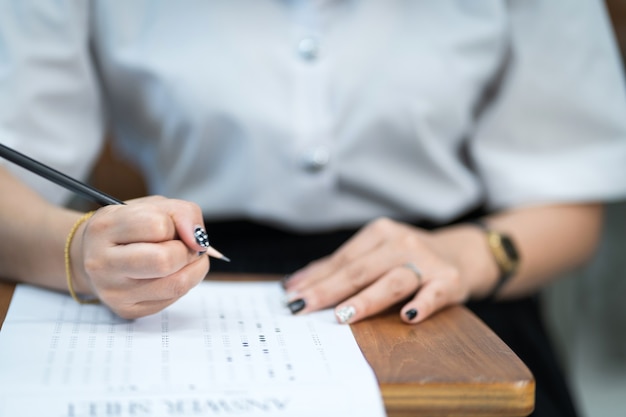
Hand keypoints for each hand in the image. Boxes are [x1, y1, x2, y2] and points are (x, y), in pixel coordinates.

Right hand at [69, 196, 209, 318]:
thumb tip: (199, 242)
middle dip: (187, 251)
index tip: (174, 227)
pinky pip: (172, 299)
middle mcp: (102, 262)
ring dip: (193, 269)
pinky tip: (172, 273)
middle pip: (165, 261)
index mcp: (105, 228)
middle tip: (186, 246)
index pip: (158, 226)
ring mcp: (113, 291)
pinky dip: (184, 283)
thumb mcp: (153, 206)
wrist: (96, 255)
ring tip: (185, 259)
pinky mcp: (128, 310)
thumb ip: (182, 213)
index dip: (176, 226)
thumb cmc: (130, 227)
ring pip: (175, 284)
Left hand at [283, 217, 493, 323]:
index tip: (291, 293)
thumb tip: (296, 283)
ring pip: (392, 280)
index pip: (343, 259)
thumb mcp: (376, 253)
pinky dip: (421, 304)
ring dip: (367, 299)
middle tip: (303, 306)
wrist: (461, 254)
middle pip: (361, 270)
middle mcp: (402, 243)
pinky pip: (434, 294)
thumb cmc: (408, 258)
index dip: (316, 277)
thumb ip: (342, 266)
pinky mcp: (449, 281)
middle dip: (328, 290)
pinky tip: (406, 316)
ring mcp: (426, 262)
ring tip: (343, 315)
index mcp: (380, 233)